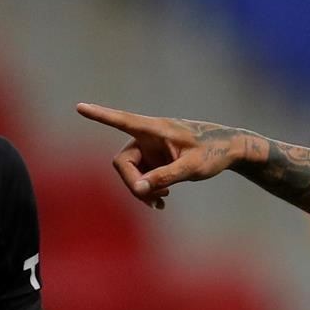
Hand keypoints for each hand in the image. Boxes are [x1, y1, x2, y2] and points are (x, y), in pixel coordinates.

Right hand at [76, 103, 258, 209]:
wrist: (229, 149)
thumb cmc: (214, 152)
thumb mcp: (192, 168)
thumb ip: (165, 177)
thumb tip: (140, 189)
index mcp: (156, 129)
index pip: (123, 121)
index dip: (100, 116)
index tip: (80, 107)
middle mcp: (148, 136)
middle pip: (123, 162)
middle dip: (133, 183)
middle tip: (152, 200)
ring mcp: (151, 148)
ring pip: (131, 173)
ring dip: (141, 190)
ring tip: (161, 203)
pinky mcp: (156, 159)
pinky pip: (142, 177)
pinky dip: (148, 190)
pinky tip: (163, 201)